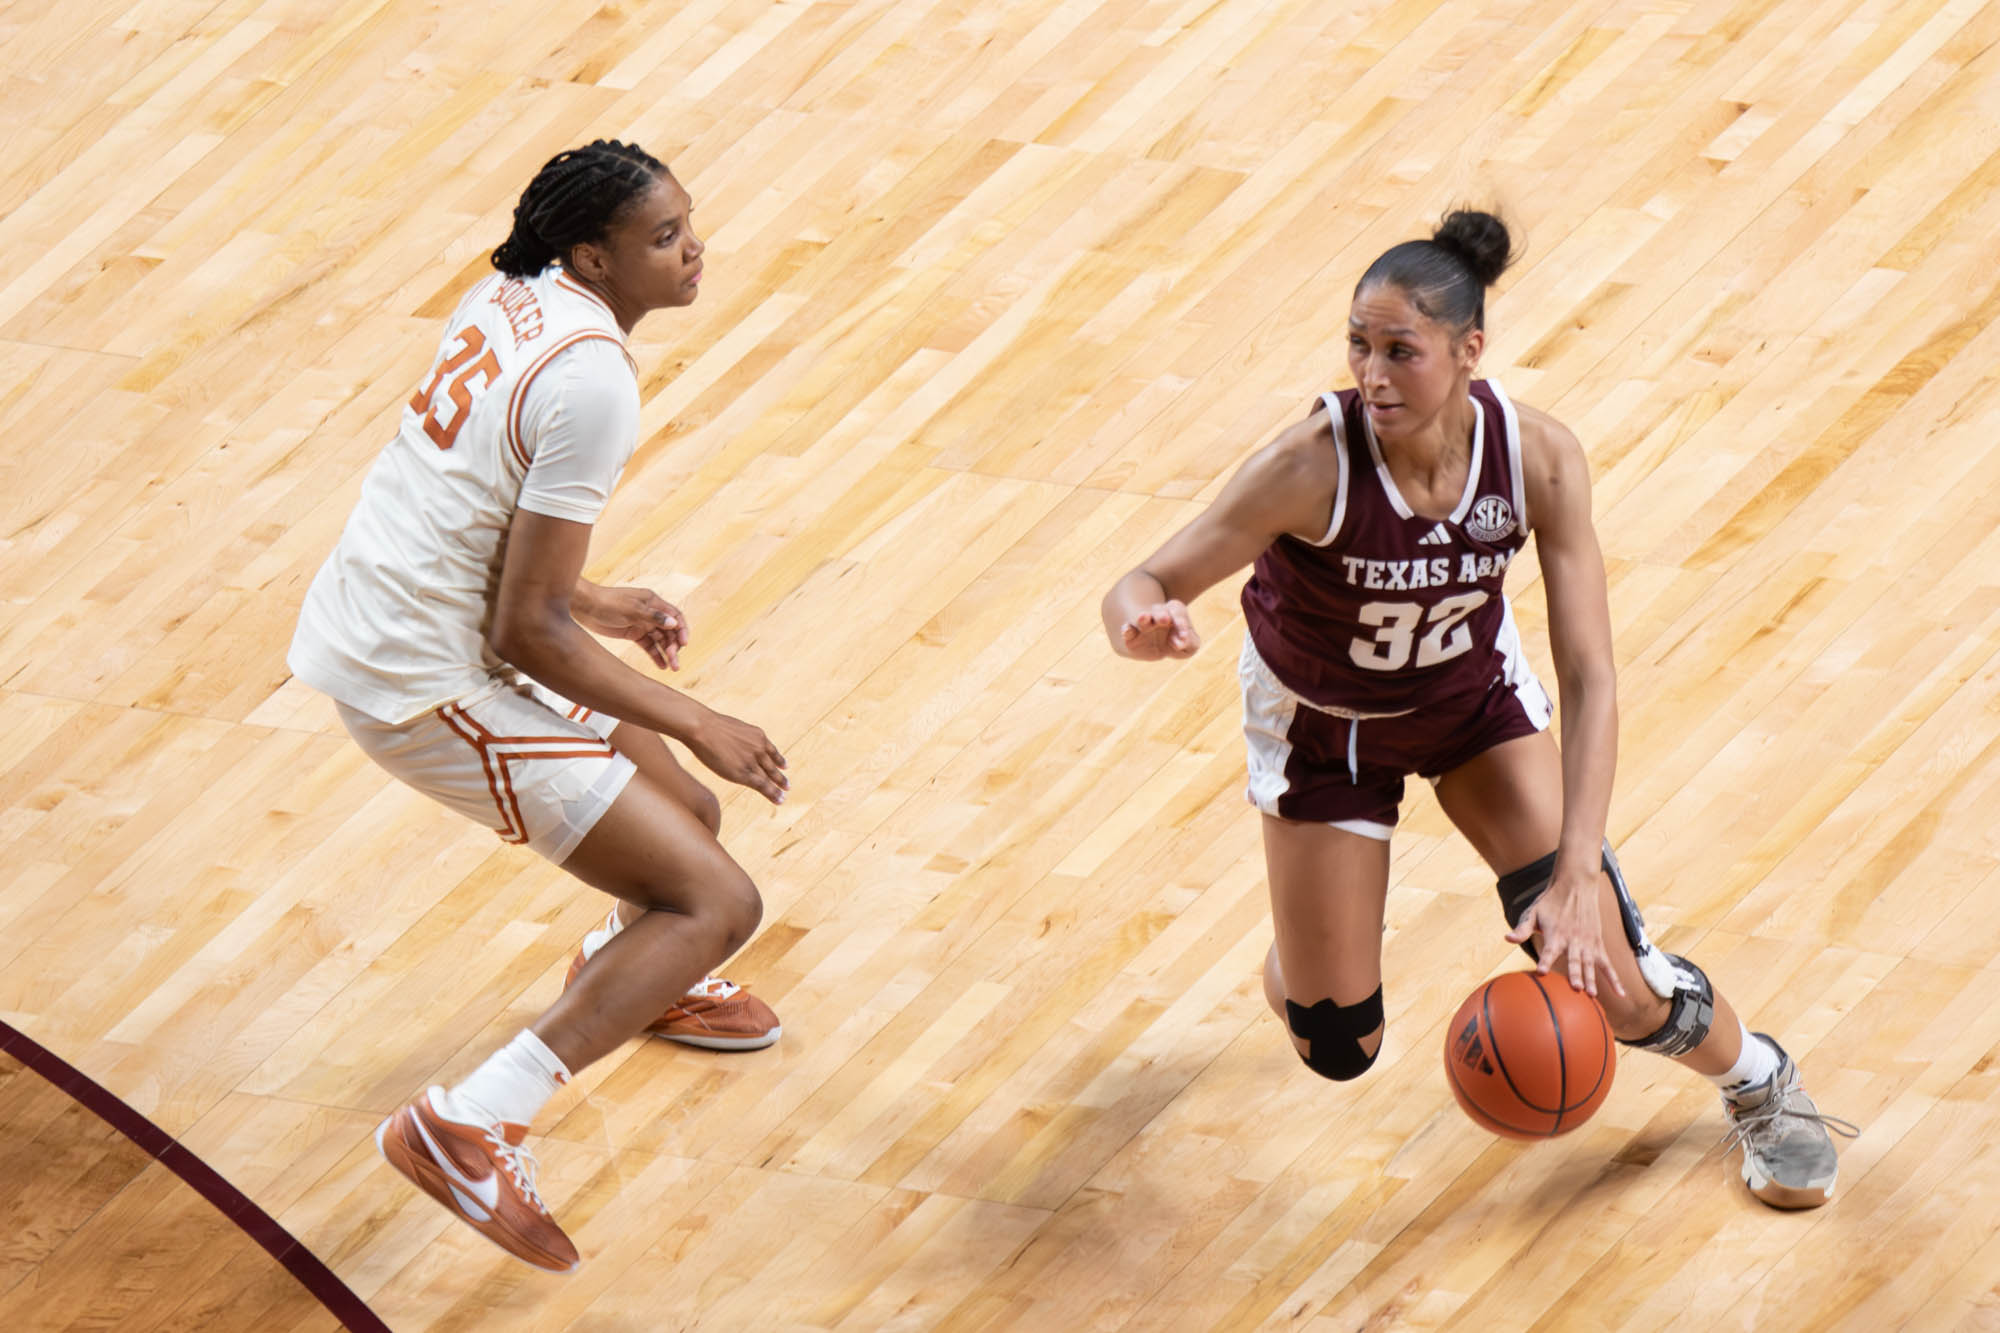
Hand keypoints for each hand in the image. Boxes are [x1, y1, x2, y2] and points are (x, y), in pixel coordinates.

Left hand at [576, 584, 687, 670]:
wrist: (585, 606)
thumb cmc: (608, 603)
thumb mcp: (631, 610)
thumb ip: (653, 617)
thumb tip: (674, 624)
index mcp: (653, 602)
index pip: (675, 616)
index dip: (682, 629)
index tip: (684, 644)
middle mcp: (650, 613)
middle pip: (669, 631)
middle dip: (674, 646)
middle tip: (675, 662)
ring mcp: (642, 624)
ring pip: (660, 640)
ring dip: (667, 653)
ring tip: (672, 668)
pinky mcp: (633, 634)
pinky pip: (648, 646)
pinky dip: (655, 655)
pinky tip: (661, 666)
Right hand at [687, 707, 788, 803]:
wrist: (703, 728)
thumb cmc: (709, 726)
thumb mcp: (732, 728)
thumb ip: (738, 738)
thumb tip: (731, 741)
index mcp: (758, 735)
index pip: (771, 750)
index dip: (778, 759)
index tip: (785, 766)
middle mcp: (759, 748)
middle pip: (772, 765)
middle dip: (779, 777)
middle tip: (787, 786)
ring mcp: (752, 760)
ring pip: (769, 777)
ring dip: (777, 788)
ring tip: (783, 796)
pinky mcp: (744, 772)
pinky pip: (762, 785)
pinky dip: (771, 794)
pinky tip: (778, 800)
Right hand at [1120, 601, 1200, 659]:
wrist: (1152, 647)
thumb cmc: (1175, 643)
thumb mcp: (1189, 646)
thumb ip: (1190, 644)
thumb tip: (1179, 643)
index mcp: (1172, 613)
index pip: (1177, 610)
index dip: (1181, 622)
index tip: (1184, 637)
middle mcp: (1157, 616)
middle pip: (1159, 612)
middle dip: (1161, 615)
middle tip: (1165, 619)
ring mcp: (1143, 625)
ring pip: (1143, 619)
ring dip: (1143, 618)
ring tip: (1143, 617)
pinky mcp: (1131, 636)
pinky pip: (1128, 630)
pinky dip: (1127, 630)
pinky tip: (1126, 629)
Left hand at [1504, 869, 1627, 998]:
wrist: (1576, 885)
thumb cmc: (1550, 902)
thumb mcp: (1532, 912)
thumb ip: (1522, 929)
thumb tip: (1507, 939)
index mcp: (1555, 933)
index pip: (1549, 950)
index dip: (1545, 960)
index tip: (1542, 971)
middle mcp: (1573, 939)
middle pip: (1574, 959)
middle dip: (1575, 974)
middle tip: (1576, 988)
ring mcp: (1588, 942)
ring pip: (1591, 963)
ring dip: (1592, 979)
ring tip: (1592, 994)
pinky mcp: (1597, 944)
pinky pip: (1607, 964)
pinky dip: (1614, 978)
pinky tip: (1620, 993)